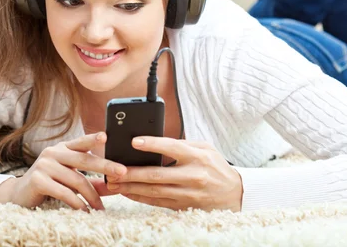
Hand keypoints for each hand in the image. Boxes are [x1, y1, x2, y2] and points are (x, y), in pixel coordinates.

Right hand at [0, 132, 126, 210]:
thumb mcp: (70, 177)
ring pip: (76, 180)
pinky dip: (77, 203)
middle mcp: (54, 152)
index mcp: (63, 147)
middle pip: (84, 159)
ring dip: (92, 196)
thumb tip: (114, 186)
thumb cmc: (50, 183)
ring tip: (101, 208)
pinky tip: (85, 210)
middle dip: (106, 166)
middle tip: (122, 173)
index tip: (106, 136)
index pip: (81, 142)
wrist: (20, 194)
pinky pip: (64, 192)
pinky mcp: (38, 180)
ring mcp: (44, 165)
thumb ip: (91, 180)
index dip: (93, 138)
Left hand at [105, 137, 243, 211]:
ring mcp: (187, 193)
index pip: (172, 148)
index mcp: (198, 157)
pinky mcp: (183, 206)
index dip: (153, 144)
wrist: (233, 193)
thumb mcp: (205, 148)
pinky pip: (157, 202)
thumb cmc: (215, 166)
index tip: (134, 141)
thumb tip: (155, 142)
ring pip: (153, 191)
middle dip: (132, 173)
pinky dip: (139, 197)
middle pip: (157, 174)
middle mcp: (193, 176)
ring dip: (131, 188)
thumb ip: (182, 144)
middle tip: (113, 169)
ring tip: (113, 183)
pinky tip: (127, 192)